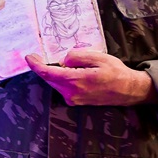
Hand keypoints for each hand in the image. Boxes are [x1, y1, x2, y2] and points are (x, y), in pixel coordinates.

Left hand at [25, 49, 157, 105]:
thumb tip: (63, 60)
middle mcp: (71, 93)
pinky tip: (68, 72)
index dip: (35, 65)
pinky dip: (60, 78)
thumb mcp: (98, 57)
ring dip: (53, 73)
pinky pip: (62, 87)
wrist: (128, 90)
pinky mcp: (76, 101)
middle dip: (43, 67)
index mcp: (76, 81)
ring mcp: (73, 99)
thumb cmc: (116, 72)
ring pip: (55, 83)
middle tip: (39, 56)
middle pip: (49, 78)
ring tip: (62, 63)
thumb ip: (77, 56)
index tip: (29, 56)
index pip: (48, 73)